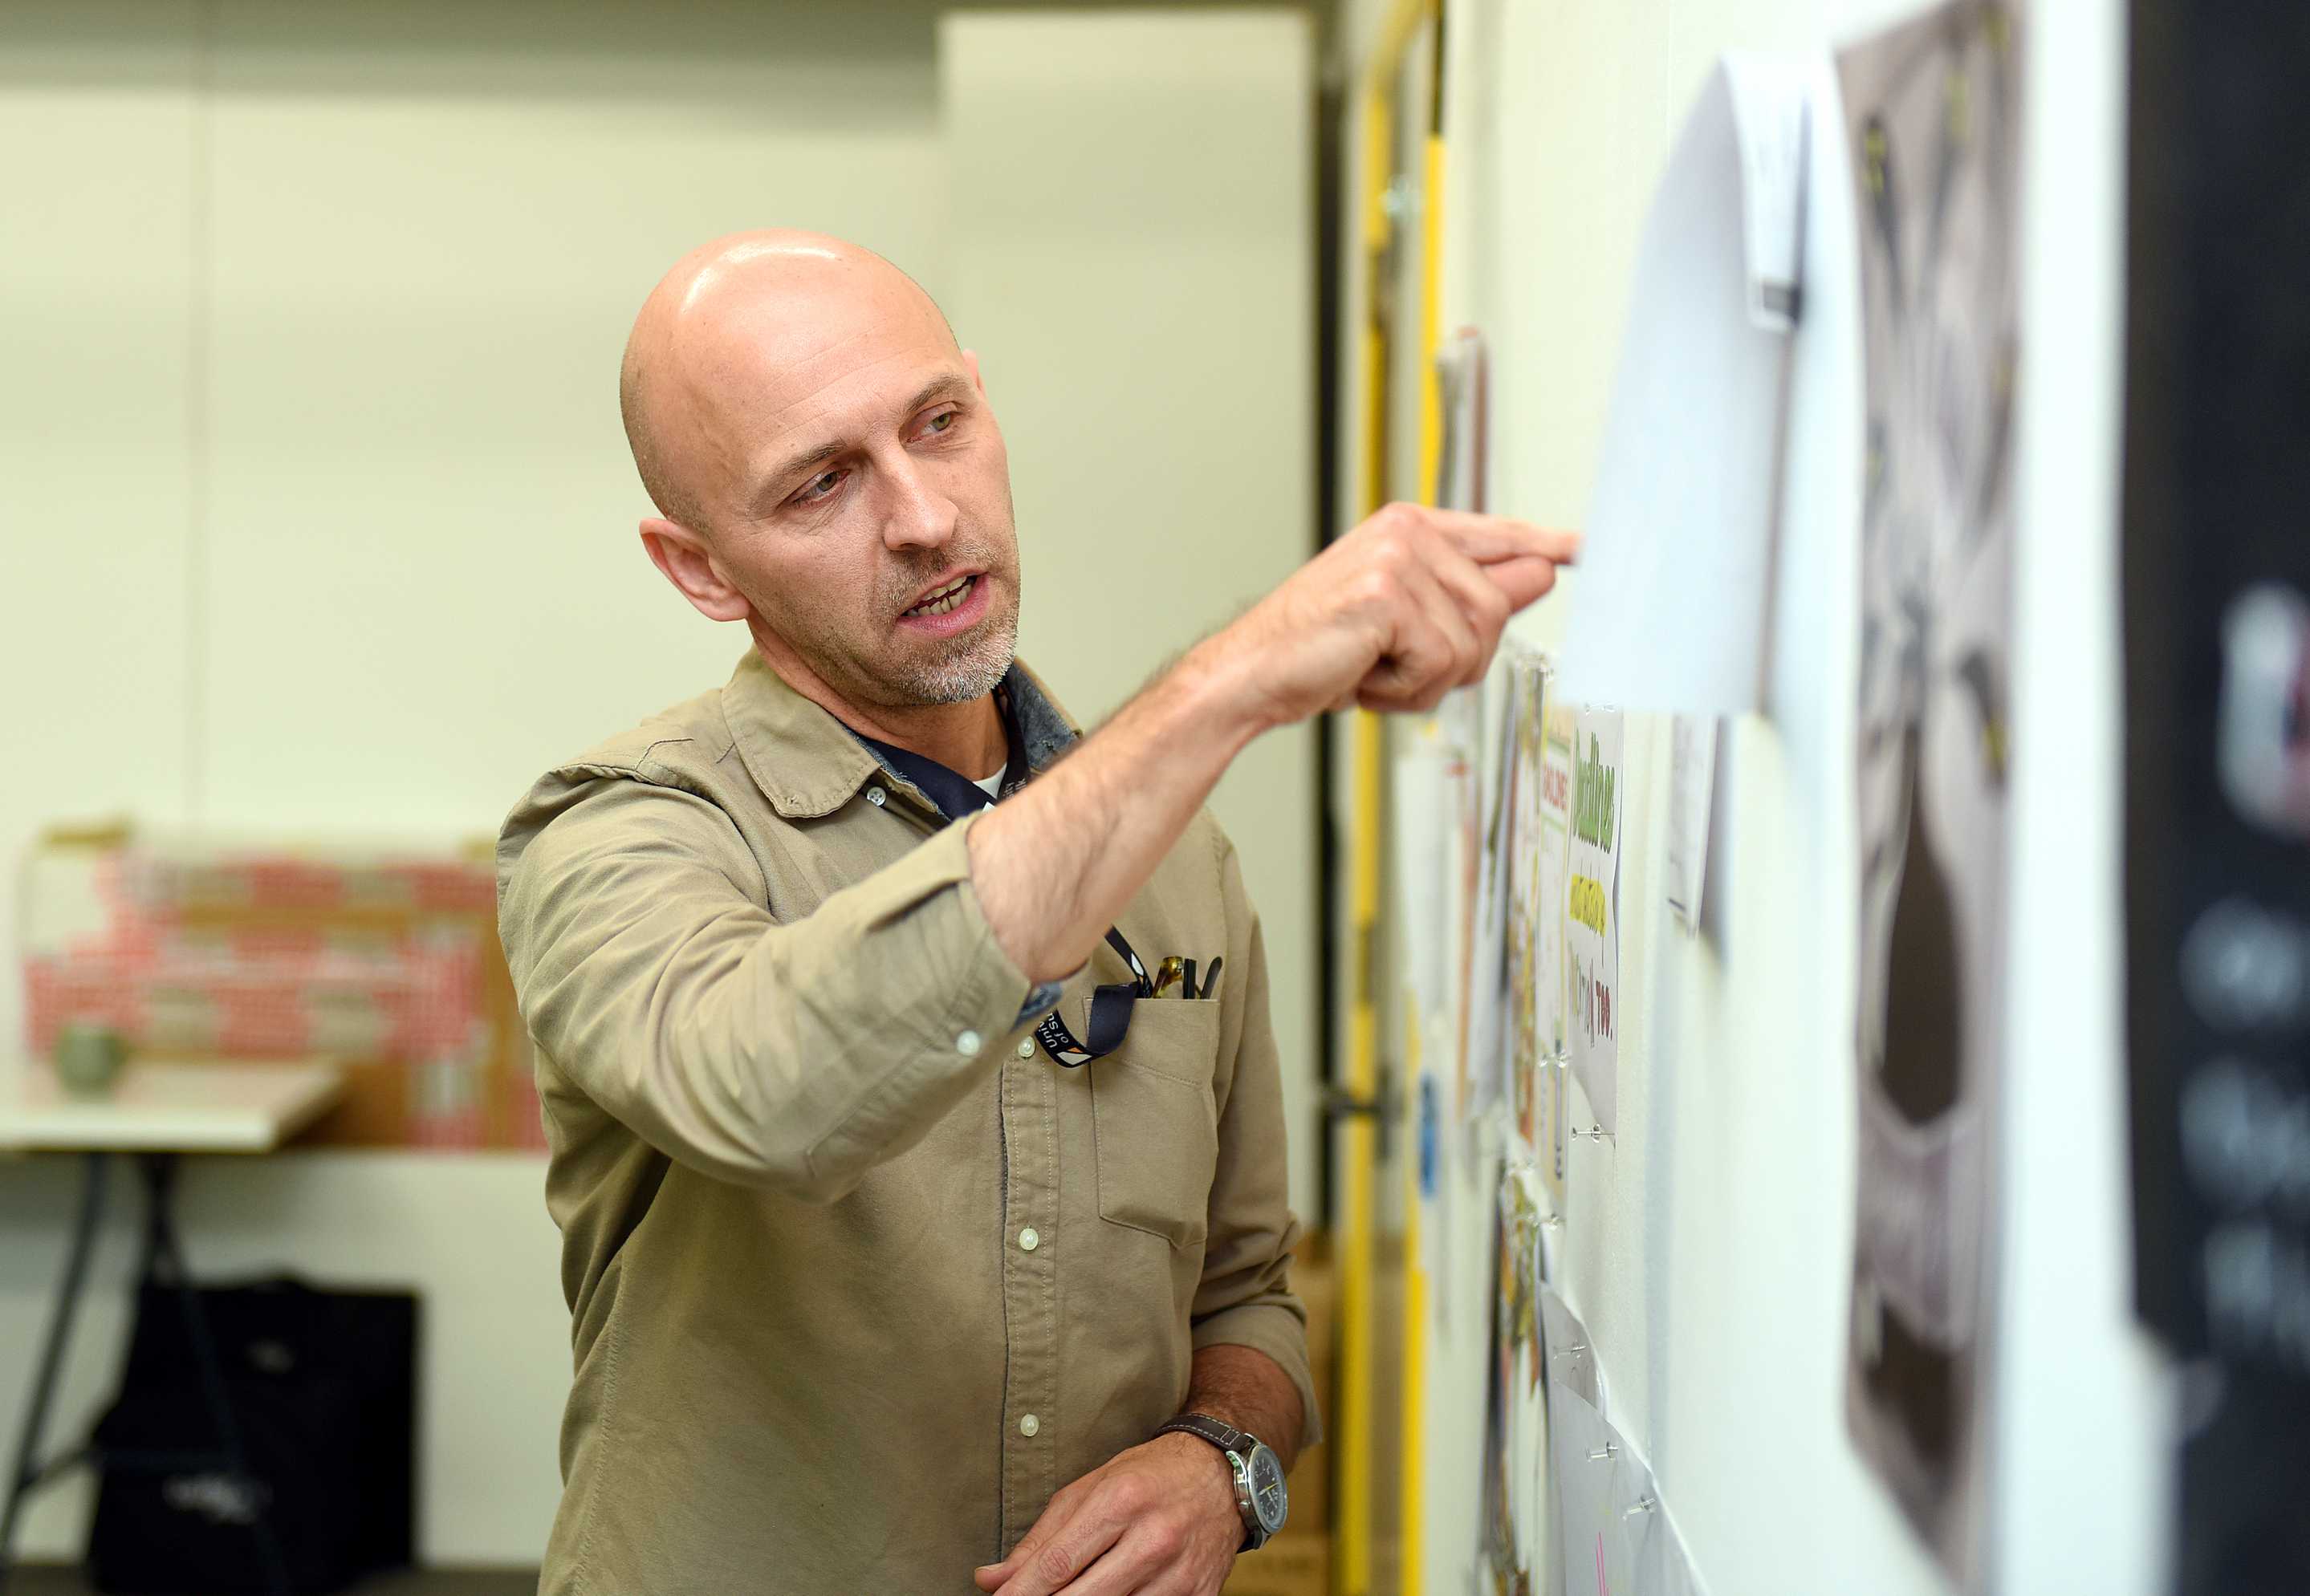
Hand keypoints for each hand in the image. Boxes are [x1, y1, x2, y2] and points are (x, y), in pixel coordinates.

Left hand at [972, 1433, 1242, 1595]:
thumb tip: (990, 1579)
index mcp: (1120, 1502)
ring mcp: (1178, 1574)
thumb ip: (1040, 1538)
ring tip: (1072, 1593)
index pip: (1057, 1564)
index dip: (1021, 1594)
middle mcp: (1152, 1539)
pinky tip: (1109, 1595)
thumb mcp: (1089, 1489)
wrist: (1222, 1477)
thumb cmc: (1148, 1477)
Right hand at [1187, 503, 1577, 730]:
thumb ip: (1472, 595)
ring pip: (1473, 640)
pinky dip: (1405, 689)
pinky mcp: (1387, 593)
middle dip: (1456, 660)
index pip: (1497, 533)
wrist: (1252, 675)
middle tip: (1394, 667)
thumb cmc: (1318, 652)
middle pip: (1496, 608)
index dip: (1544, 544)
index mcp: (1411, 528)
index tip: (1585, 546)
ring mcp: (1398, 558)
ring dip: (1428, 680)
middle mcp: (1409, 531)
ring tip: (1374, 670)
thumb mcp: (1404, 623)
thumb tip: (1545, 571)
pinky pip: (1440, 660)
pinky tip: (1364, 677)